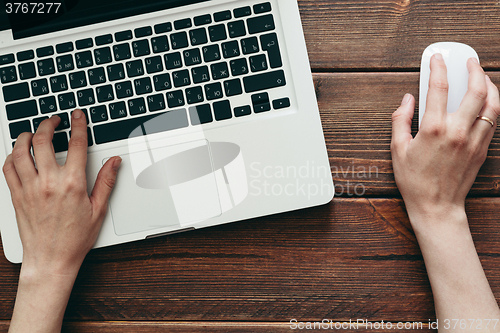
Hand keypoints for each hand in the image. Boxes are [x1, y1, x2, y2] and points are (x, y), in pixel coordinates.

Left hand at [2, 109, 120, 275]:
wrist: (51, 260)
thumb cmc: (75, 239)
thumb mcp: (98, 210)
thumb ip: (106, 181)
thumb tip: (114, 162)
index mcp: (72, 184)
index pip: (75, 144)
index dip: (78, 125)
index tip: (77, 115)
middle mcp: (48, 182)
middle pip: (43, 141)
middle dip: (48, 124)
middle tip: (54, 120)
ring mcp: (29, 188)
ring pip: (20, 151)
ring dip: (26, 136)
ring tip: (33, 131)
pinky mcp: (16, 196)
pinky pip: (8, 168)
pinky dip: (11, 156)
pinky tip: (18, 153)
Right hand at [391, 54, 499, 328]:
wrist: (436, 207)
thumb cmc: (414, 181)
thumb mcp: (398, 149)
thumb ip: (401, 119)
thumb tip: (407, 99)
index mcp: (433, 128)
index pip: (438, 88)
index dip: (438, 68)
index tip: (437, 58)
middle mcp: (457, 131)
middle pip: (475, 91)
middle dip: (474, 70)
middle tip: (470, 61)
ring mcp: (474, 140)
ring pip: (492, 104)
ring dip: (490, 86)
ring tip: (484, 77)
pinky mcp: (483, 150)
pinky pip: (494, 121)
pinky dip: (493, 106)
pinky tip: (487, 101)